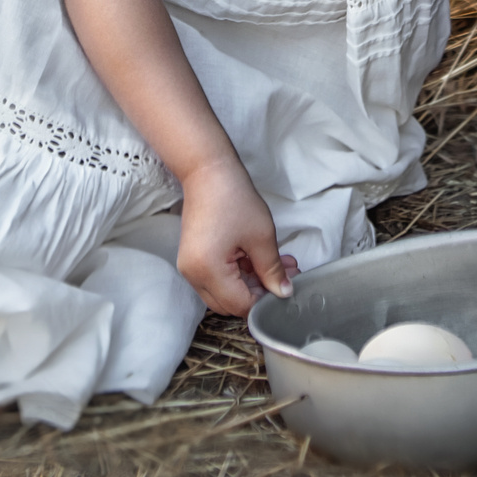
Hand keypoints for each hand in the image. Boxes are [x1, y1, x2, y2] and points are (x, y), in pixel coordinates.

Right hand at [175, 160, 297, 314]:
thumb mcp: (261, 237)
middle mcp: (193, 275)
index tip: (286, 289)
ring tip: (280, 265)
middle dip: (259, 293)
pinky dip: (239, 274)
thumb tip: (283, 293)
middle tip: (285, 277)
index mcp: (208, 271)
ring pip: (225, 292)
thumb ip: (273, 270)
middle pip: (229, 304)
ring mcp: (190, 268)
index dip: (265, 301)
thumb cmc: (234, 199)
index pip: (240, 305)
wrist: (207, 172)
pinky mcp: (193, 259)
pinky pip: (217, 278)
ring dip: (252, 283)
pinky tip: (261, 260)